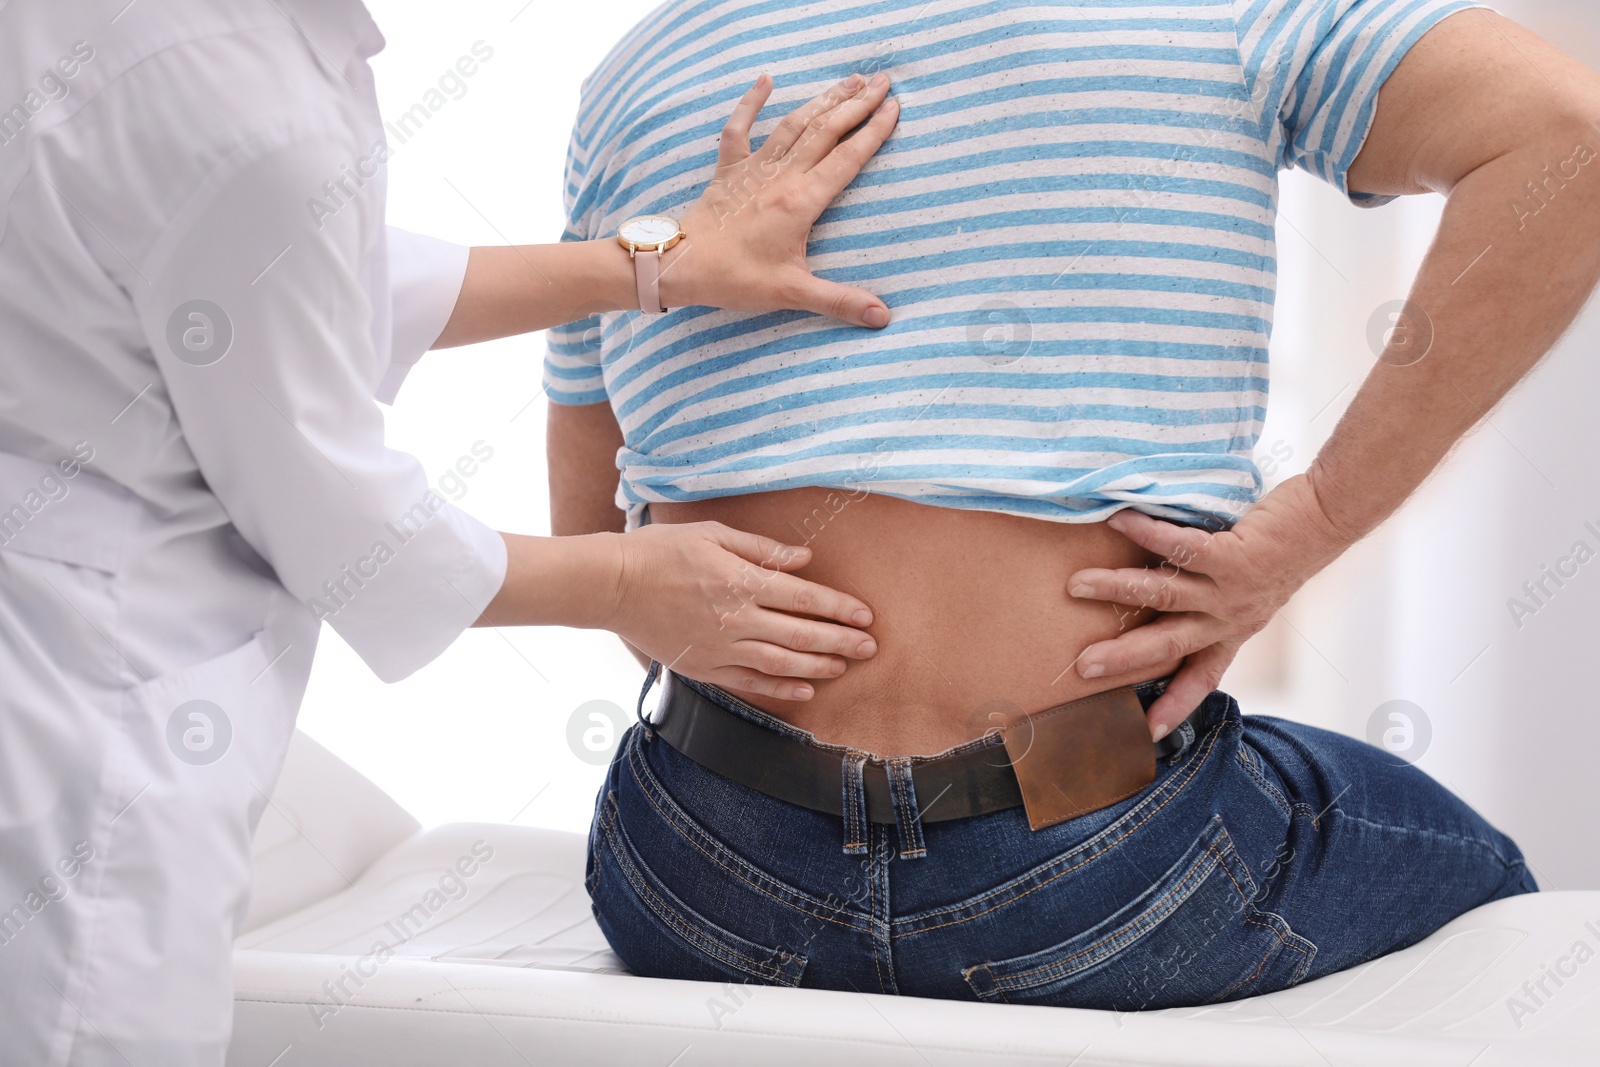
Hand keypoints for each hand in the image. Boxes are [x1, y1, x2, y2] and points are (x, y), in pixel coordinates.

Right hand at [601, 521, 878, 700]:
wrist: (611, 585)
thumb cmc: (660, 551)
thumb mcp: (713, 534)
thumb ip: (762, 549)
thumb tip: (804, 560)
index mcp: (741, 582)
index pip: (804, 598)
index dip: (839, 608)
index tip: (865, 616)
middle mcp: (736, 620)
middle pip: (801, 634)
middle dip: (841, 642)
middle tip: (870, 648)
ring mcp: (720, 648)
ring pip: (781, 663)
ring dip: (817, 666)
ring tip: (844, 667)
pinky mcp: (703, 667)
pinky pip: (749, 683)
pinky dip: (780, 687)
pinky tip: (804, 690)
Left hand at [661, 73, 899, 327]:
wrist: (681, 265)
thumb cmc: (735, 279)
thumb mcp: (792, 293)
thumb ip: (839, 301)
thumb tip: (882, 316)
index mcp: (800, 201)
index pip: (847, 159)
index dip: (874, 132)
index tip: (896, 109)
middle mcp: (780, 176)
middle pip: (826, 131)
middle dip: (858, 104)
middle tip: (885, 82)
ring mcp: (753, 168)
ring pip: (794, 124)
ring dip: (823, 99)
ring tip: (850, 80)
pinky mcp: (728, 170)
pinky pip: (740, 128)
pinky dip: (751, 102)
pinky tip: (765, 80)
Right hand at [1065, 475, 1354, 738]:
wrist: (1323, 523)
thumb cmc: (1282, 555)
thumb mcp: (1251, 596)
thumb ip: (1214, 607)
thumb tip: (1159, 600)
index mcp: (1232, 632)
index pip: (1201, 677)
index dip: (1175, 704)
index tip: (1148, 732)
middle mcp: (1229, 617)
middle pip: (1168, 643)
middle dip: (1123, 657)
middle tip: (1084, 666)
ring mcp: (1230, 589)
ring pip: (1164, 593)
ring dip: (1118, 589)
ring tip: (1078, 585)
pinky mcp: (1233, 555)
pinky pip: (1183, 546)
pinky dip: (1148, 533)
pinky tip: (1119, 521)